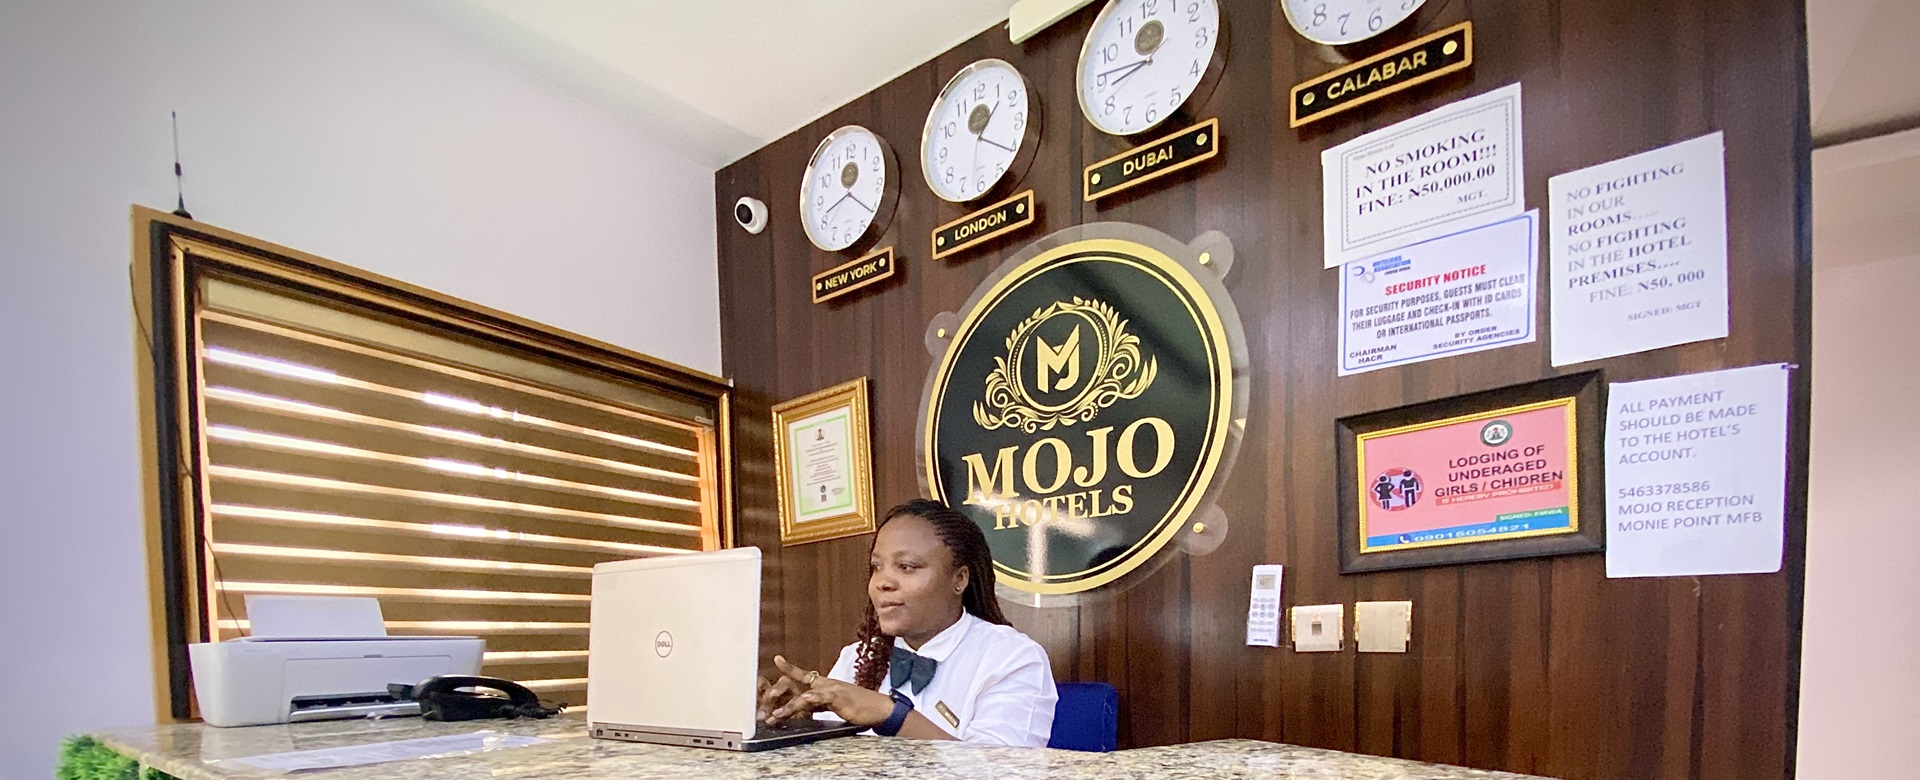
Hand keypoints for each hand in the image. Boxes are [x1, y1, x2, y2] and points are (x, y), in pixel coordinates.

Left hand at [762, 655, 896, 726]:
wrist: (880, 709)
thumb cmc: (859, 707)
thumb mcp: (834, 705)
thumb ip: (817, 705)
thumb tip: (801, 709)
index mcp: (825, 684)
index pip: (804, 675)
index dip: (790, 668)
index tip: (777, 659)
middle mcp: (827, 684)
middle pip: (800, 682)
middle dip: (782, 690)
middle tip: (767, 699)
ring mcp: (833, 690)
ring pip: (806, 695)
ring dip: (789, 706)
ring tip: (776, 715)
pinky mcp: (840, 698)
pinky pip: (823, 697)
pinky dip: (813, 698)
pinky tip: (804, 700)